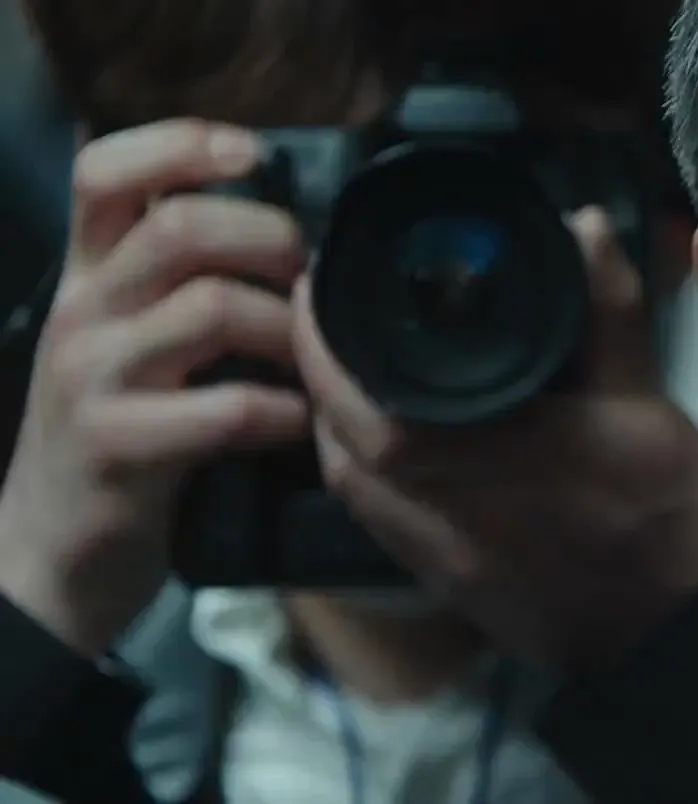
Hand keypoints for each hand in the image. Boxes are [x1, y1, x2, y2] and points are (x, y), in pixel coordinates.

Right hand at [0, 120, 306, 653]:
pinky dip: (282, 411)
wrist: (52, 550)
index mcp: (87, 274)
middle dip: (269, 237)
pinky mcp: (118, 447)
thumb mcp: (132, 337)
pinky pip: (224, 409)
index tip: (252, 152)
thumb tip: (284, 221)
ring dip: (288, 329)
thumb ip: (181, 279)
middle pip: (180, 227)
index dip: (181, 144)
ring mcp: (94, 379)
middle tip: (310, 274)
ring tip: (314, 359)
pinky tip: (297, 422)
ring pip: (210, 309)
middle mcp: (83, 312)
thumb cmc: (121, 430)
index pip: (105, 171)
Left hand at [295, 207, 697, 670]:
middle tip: (326, 316)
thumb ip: (607, 307)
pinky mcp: (448, 584)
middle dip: (318, 374)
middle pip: (338, 443)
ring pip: (349, 486)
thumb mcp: (648, 398)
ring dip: (333, 426)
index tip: (319, 285)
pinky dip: (362, 472)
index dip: (324, 341)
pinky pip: (376, 519)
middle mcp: (448, 511)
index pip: (367, 400)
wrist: (687, 624)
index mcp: (495, 455)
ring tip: (349, 369)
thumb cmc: (673, 511)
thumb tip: (586, 225)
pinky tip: (386, 440)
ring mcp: (442, 558)